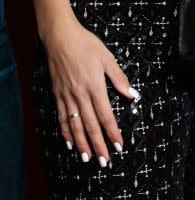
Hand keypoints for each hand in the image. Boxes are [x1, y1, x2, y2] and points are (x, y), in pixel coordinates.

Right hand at [42, 14, 136, 164]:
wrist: (60, 37)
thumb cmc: (86, 44)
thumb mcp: (107, 58)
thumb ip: (119, 78)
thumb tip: (132, 94)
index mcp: (95, 86)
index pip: (106, 115)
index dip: (112, 132)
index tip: (119, 146)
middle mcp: (80, 95)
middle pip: (91, 125)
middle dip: (99, 145)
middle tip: (104, 161)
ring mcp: (67, 96)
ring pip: (75, 125)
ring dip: (82, 144)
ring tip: (88, 158)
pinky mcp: (58, 95)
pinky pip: (62, 118)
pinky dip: (66, 132)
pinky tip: (70, 143)